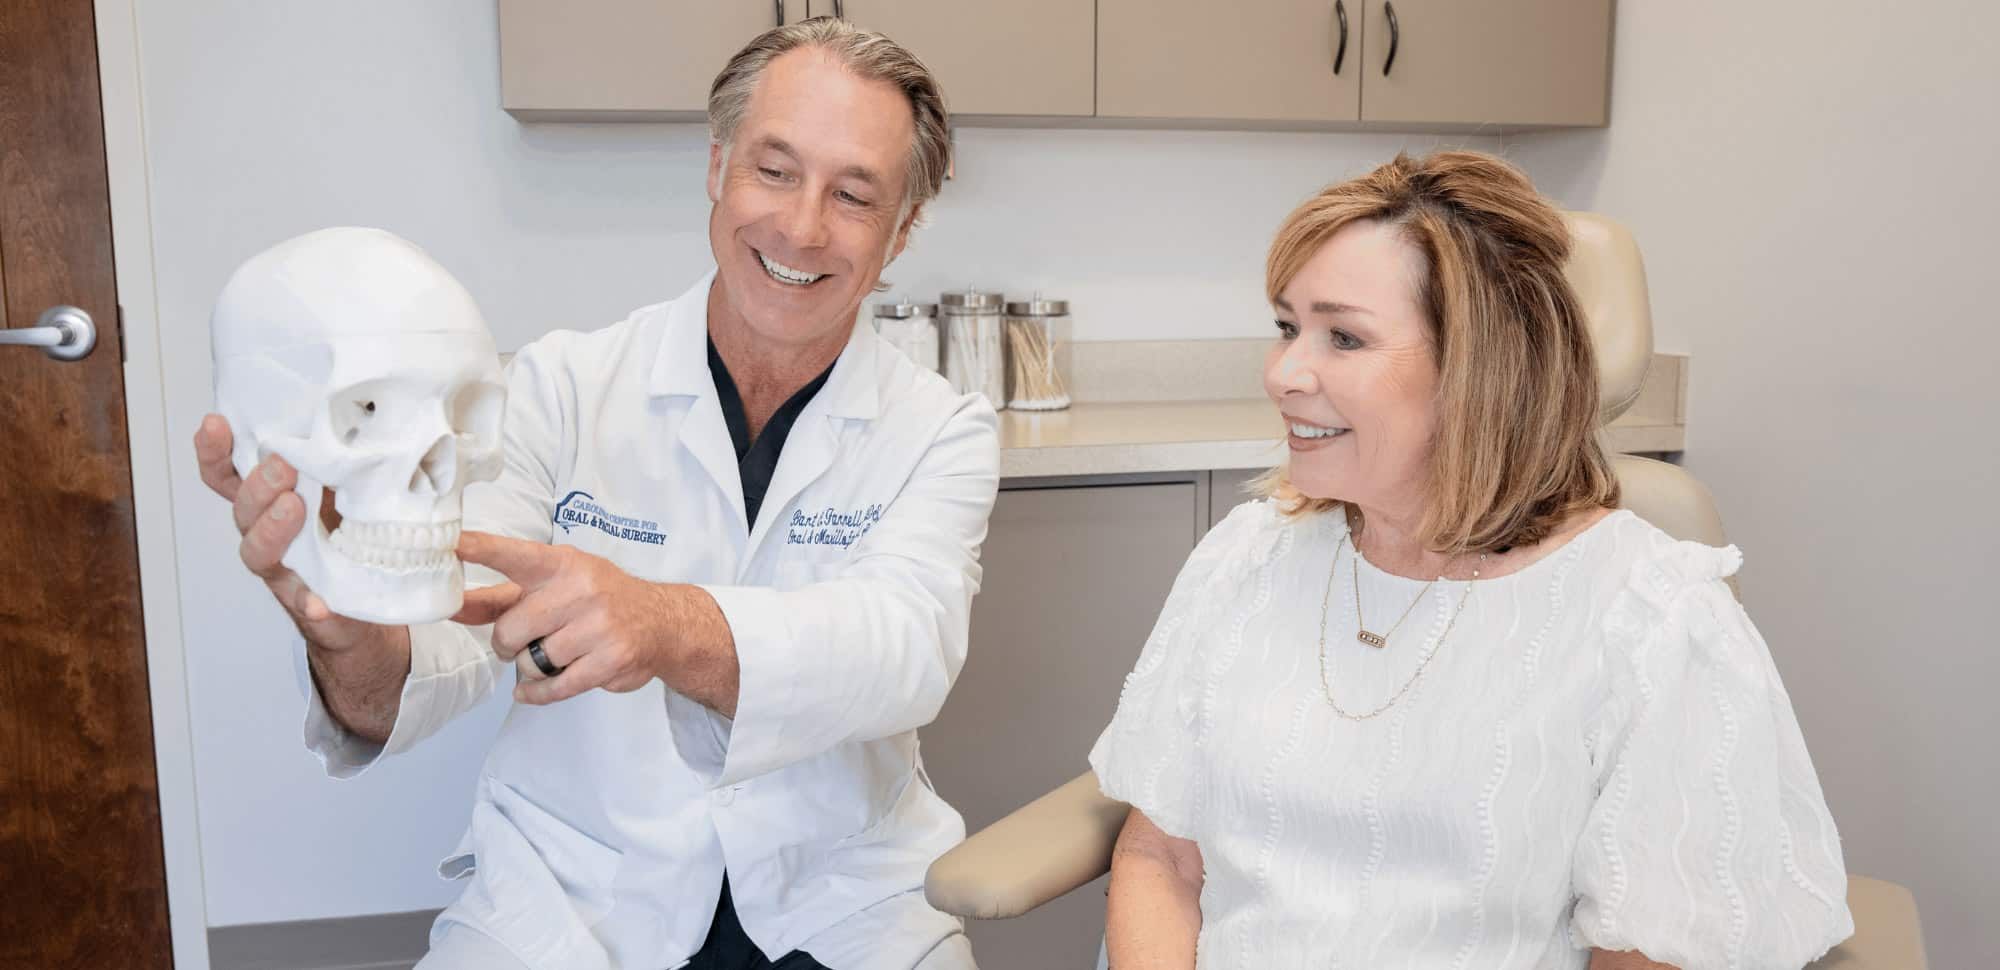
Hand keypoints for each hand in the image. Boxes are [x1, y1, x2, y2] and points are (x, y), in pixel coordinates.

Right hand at [193, 413, 384, 650]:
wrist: (372, 595)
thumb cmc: (351, 528)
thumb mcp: (346, 481)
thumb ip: (339, 454)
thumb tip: (360, 407)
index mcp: (270, 498)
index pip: (228, 474)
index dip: (215, 451)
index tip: (215, 423)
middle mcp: (267, 531)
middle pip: (243, 509)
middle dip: (257, 484)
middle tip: (281, 465)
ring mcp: (284, 567)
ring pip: (259, 550)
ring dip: (271, 528)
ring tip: (293, 507)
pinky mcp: (308, 600)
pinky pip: (302, 602)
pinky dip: (307, 601)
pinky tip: (317, 602)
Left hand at [453, 531, 682, 705]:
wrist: (661, 621)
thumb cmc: (597, 600)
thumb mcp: (553, 587)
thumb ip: (500, 598)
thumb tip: (453, 607)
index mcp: (562, 564)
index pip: (515, 555)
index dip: (481, 549)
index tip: (451, 542)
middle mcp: (582, 589)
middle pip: (512, 629)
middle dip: (508, 644)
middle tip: (522, 641)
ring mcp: (599, 626)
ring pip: (532, 662)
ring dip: (532, 667)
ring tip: (551, 655)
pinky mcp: (611, 660)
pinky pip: (555, 687)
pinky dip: (537, 693)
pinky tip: (532, 689)